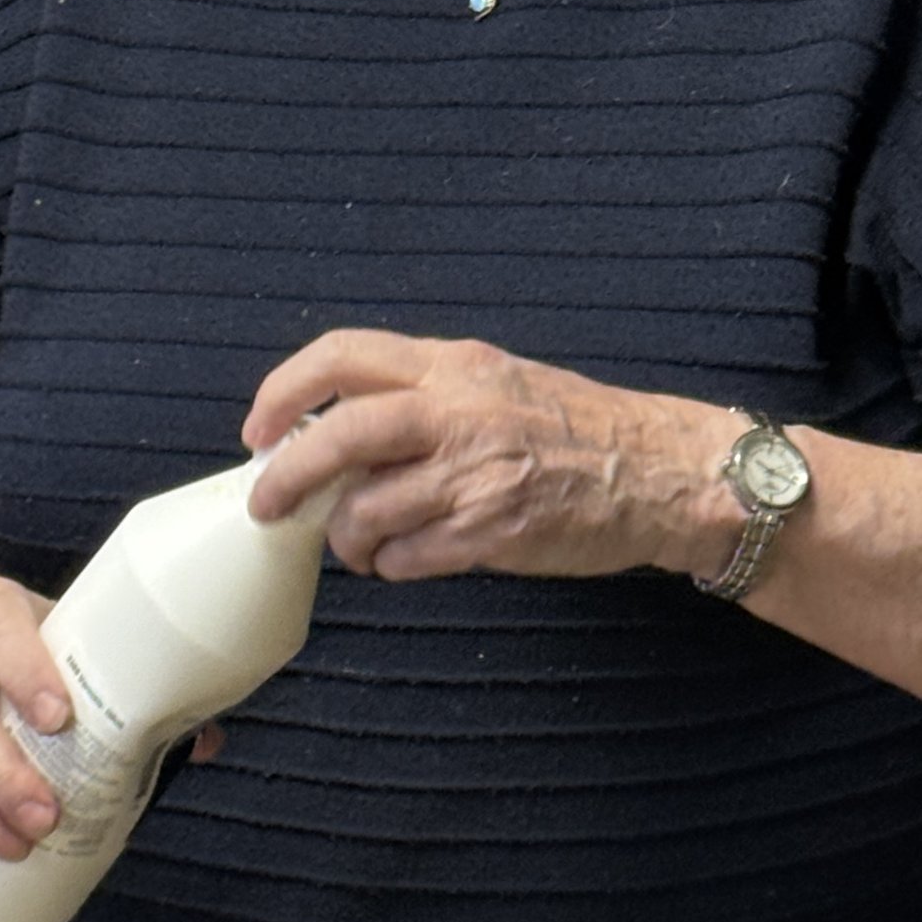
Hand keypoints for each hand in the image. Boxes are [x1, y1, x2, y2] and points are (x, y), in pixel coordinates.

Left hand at [242, 329, 732, 582]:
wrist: (663, 472)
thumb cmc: (581, 428)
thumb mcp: (498, 379)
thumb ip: (423, 393)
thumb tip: (338, 431)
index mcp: (455, 364)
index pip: (341, 355)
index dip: (283, 391)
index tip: (259, 430)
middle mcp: (458, 410)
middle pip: (337, 435)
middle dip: (285, 478)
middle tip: (268, 506)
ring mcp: (474, 473)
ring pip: (364, 510)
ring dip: (346, 539)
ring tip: (362, 546)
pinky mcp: (492, 531)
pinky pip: (405, 557)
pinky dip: (391, 566)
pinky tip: (406, 561)